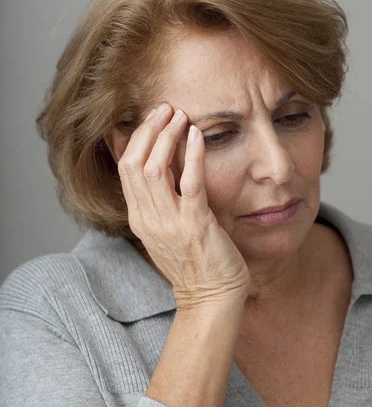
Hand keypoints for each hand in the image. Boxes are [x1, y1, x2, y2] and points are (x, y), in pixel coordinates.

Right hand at [117, 102, 250, 308]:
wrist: (210, 297)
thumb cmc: (193, 262)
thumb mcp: (165, 229)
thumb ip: (156, 198)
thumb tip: (153, 166)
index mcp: (139, 218)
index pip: (125, 168)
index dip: (136, 138)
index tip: (152, 117)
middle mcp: (148, 219)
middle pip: (135, 164)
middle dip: (148, 131)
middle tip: (164, 109)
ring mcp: (170, 223)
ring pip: (155, 170)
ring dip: (165, 138)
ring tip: (179, 116)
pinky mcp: (195, 226)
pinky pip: (189, 185)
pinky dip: (191, 157)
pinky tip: (196, 136)